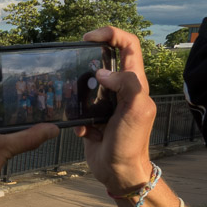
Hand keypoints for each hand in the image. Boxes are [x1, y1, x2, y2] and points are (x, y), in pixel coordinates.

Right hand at [76, 27, 155, 194]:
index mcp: (135, 83)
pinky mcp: (92, 119)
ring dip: (76, 90)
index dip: (111, 35)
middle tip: (73, 63)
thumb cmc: (130, 142)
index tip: (89, 38)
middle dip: (88, 60)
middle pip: (105, 62)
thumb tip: (101, 73)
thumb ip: (125, 84)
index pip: (128, 46)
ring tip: (69, 96)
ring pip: (88, 85)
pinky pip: (78, 110)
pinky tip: (81, 129)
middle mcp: (121, 90)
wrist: (118, 172)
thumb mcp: (136, 109)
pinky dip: (75, 117)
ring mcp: (105, 105)